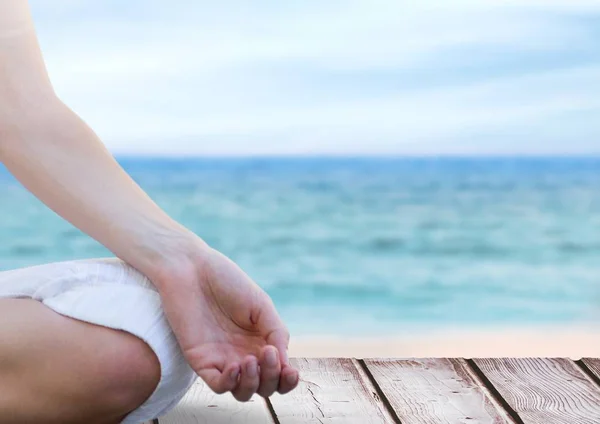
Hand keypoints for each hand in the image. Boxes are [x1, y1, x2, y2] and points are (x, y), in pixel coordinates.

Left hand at [151, 239, 298, 400]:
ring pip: (242, 392)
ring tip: (250, 361)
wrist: (192, 270)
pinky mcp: (201, 361)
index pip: (279, 373)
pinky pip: (218, 385)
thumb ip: (277, 333)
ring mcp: (222, 359)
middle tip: (267, 354)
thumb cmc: (228, 281)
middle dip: (271, 378)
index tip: (291, 372)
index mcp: (261, 341)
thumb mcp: (261, 305)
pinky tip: (235, 366)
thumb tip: (285, 363)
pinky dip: (229, 382)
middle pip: (264, 386)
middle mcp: (243, 354)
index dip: (287, 379)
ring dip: (252, 384)